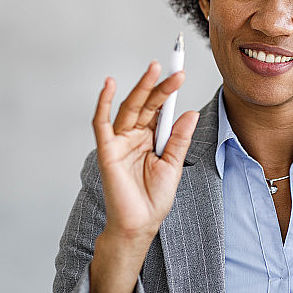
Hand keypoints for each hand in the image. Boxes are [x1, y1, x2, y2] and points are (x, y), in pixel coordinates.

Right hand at [88, 62, 198, 292]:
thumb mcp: (174, 165)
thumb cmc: (154, 198)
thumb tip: (190, 112)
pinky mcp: (107, 151)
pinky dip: (103, 103)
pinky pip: (102, 123)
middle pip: (146, 104)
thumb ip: (179, 139)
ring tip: (154, 70)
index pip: (161, 109)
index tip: (181, 73)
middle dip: (159, 86)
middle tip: (173, 68)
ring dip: (141, 88)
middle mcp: (135, 136)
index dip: (169, 91)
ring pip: (129, 108)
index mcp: (152, 138)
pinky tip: (109, 85)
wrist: (140, 224)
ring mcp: (120, 142)